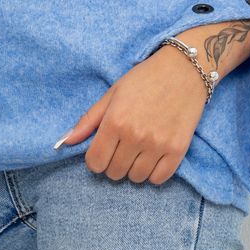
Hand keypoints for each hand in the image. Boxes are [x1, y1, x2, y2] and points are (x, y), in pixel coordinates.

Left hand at [54, 46, 207, 185]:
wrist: (184, 69)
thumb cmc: (145, 79)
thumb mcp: (113, 93)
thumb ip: (88, 120)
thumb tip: (64, 142)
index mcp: (115, 121)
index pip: (95, 162)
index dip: (96, 159)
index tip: (104, 149)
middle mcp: (135, 136)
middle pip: (114, 173)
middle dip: (114, 163)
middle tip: (123, 146)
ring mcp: (158, 145)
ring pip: (136, 178)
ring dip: (134, 168)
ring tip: (139, 149)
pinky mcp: (178, 150)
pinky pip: (158, 179)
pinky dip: (153, 173)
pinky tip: (153, 156)